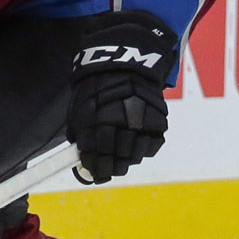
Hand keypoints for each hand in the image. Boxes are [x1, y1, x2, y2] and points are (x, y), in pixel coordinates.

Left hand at [67, 10, 176, 184]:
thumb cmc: (96, 87)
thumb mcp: (80, 105)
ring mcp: (141, 122)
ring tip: (121, 157)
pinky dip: (143, 148)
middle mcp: (118, 122)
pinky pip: (151, 145)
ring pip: (134, 155)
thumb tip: (80, 161)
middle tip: (107, 172)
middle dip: (110, 168)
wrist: (124, 64)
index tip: (92, 174)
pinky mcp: (158, 121)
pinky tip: (136, 142)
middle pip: (116, 158)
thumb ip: (80, 133)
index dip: (93, 167)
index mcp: (94, 118)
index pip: (93, 153)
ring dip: (126, 160)